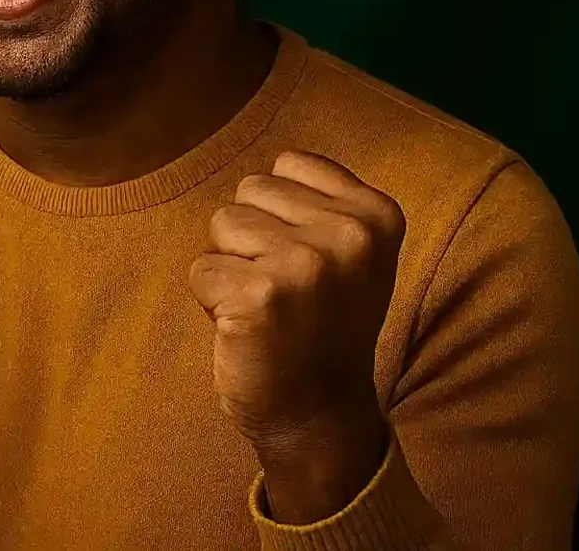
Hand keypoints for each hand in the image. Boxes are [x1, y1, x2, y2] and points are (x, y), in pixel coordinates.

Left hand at [188, 151, 404, 522]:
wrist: (319, 413)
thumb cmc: (320, 322)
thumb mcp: (349, 251)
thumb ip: (319, 200)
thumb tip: (271, 164)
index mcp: (377, 213)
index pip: (286, 165)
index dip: (280, 213)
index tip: (309, 263)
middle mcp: (349, 234)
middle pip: (248, 192)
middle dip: (251, 238)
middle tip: (284, 291)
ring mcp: (307, 265)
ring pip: (221, 225)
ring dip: (230, 267)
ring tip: (266, 307)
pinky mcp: (261, 295)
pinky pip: (200, 269)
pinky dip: (210, 300)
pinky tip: (246, 328)